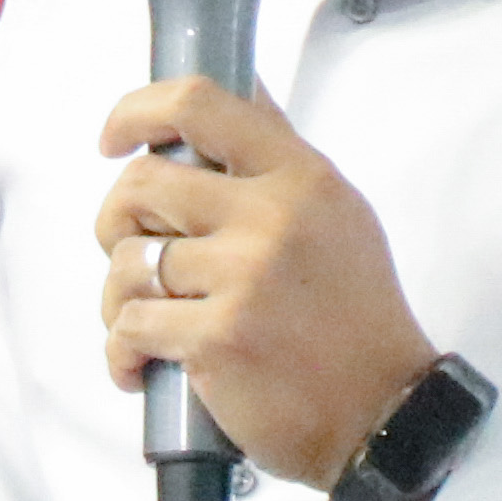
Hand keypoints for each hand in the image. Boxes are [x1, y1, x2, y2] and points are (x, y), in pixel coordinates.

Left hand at [95, 76, 441, 500]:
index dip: (136, 111)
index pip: (199, 103)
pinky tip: (143, 367)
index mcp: (300, 176)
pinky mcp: (218, 338)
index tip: (115, 140)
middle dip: (116, 223)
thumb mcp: (336, 215)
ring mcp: (244, 277)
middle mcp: (272, 216)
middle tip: (136, 257)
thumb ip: (278, 155)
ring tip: (149, 324)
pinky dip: (122, 353)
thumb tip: (238, 84)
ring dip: (119, 299)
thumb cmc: (354, 317)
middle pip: (140, 184)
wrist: (387, 416)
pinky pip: (129, 327)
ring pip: (126, 261)